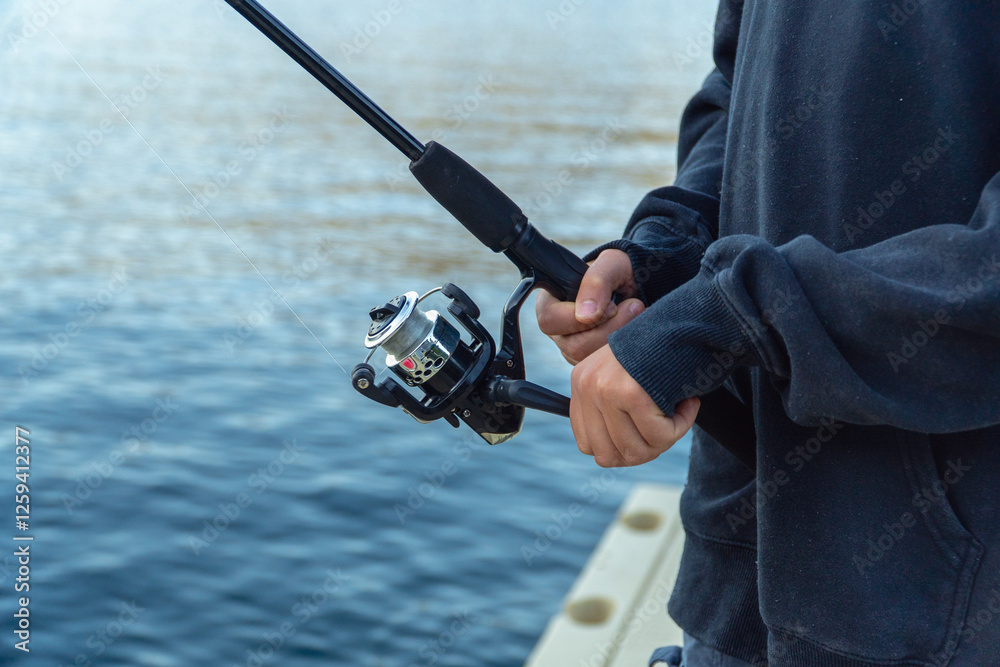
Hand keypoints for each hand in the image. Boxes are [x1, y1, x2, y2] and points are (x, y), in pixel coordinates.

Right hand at [535, 249, 645, 364]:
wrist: (644, 284)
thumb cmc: (622, 269)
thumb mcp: (612, 264)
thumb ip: (596, 282)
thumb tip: (584, 316)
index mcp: (550, 302)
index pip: (550, 320)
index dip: (579, 318)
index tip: (611, 306)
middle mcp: (558, 329)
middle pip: (573, 346)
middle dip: (609, 329)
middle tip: (633, 307)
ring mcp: (574, 348)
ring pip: (591, 360)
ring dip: (619, 339)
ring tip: (636, 314)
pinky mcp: (592, 361)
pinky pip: (605, 366)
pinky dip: (624, 350)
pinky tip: (633, 330)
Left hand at [571, 345, 699, 466]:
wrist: (687, 319)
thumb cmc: (662, 353)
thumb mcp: (625, 376)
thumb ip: (611, 412)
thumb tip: (612, 456)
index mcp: (580, 383)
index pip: (589, 446)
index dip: (622, 449)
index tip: (647, 431)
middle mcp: (587, 385)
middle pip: (610, 456)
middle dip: (645, 450)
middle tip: (668, 428)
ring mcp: (605, 389)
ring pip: (635, 451)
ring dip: (665, 439)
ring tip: (680, 412)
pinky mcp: (629, 392)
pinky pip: (659, 436)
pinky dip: (682, 426)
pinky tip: (689, 402)